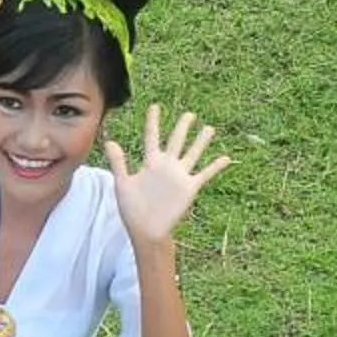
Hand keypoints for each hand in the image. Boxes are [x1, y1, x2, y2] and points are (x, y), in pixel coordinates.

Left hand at [104, 104, 232, 246]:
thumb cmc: (132, 210)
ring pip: (193, 153)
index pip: (152, 137)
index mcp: (150, 163)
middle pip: (176, 141)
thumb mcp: (123, 184)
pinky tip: (227, 158)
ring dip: (201, 141)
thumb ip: (118, 163)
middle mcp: (167, 166)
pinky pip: (205, 174)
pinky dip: (216, 167)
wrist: (146, 230)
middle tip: (189, 114)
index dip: (153, 122)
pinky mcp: (189, 188)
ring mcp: (179, 176)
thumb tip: (109, 141)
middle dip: (182, 127)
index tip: (155, 106)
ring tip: (210, 128)